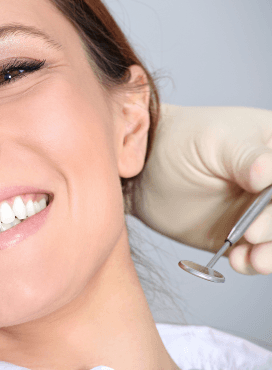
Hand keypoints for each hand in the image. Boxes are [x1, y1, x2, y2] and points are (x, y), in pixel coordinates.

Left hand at [133, 104, 271, 274]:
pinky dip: (254, 263)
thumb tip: (268, 174)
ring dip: (271, 253)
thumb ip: (248, 157)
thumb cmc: (181, 140)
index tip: (265, 206)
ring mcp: (259, 212)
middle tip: (251, 234)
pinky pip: (257, 255)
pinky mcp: (240, 236)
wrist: (144, 167)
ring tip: (252, 258)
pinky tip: (239, 260)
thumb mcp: (216, 140)